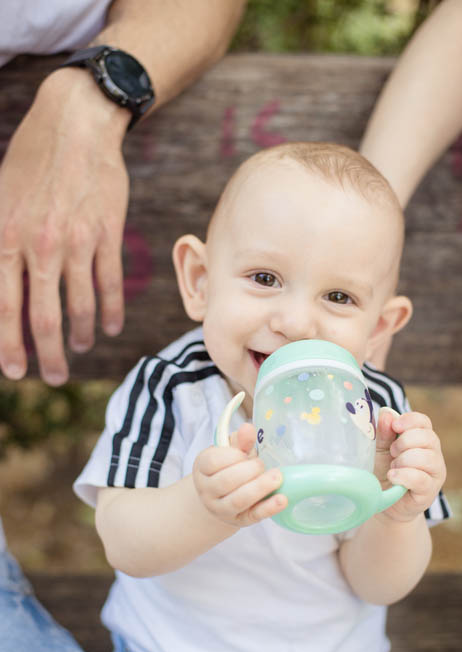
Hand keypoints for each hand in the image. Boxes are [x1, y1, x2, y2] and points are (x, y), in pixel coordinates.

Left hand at [0, 69, 130, 384]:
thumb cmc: (30, 163)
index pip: (3, 305)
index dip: (7, 344)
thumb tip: (1, 292)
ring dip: (81, 334)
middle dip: (47, 354)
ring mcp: (77, 241)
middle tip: (54, 377)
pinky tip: (110, 327)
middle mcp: (40, 244)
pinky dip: (110, 311)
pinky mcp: (107, 234)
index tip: (14, 371)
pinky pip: (109, 283)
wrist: (75, 124)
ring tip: (81, 348)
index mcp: (5, 237)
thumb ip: (0, 246)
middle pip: (42, 316)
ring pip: (79, 305)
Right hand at [193, 422, 287, 527]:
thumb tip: (248, 428)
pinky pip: (254, 515)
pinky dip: (269, 508)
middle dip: (248, 471)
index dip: (232, 456)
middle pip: (225, 482)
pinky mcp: (239, 520)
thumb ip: (239, 440)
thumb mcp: (229, 451)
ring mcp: (221, 508)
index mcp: (203, 468)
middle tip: (262, 464)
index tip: (245, 453)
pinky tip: (282, 499)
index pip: (213, 462)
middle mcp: (208, 490)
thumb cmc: (228, 468)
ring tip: (277, 477)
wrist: (221, 497)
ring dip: (260, 488)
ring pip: (238, 500)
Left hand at [374, 410, 445, 522]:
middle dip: (404, 442)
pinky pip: (420, 478)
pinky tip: (392, 476)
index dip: (409, 420)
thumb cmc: (383, 471)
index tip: (395, 426)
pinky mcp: (430, 491)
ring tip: (392, 468)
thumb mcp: (379, 449)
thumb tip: (386, 413)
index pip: (424, 422)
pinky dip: (403, 475)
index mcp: (421, 439)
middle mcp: (433, 453)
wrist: (384, 502)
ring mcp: (434, 473)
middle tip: (392, 453)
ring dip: (403, 460)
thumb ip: (383, 432)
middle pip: (427, 437)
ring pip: (425, 457)